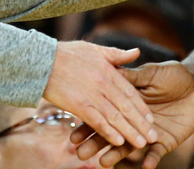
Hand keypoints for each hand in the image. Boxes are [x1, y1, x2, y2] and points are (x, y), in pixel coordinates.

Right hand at [43, 41, 158, 150]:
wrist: (41, 60)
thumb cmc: (67, 53)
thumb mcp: (95, 49)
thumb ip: (117, 54)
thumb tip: (137, 52)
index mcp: (109, 71)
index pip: (130, 93)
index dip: (141, 107)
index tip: (151, 119)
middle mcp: (103, 85)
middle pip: (126, 107)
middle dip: (140, 124)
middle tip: (152, 137)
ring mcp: (92, 96)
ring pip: (115, 117)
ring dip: (129, 132)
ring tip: (141, 144)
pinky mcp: (78, 105)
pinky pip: (97, 121)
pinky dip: (107, 132)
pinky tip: (118, 142)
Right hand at [72, 61, 193, 168]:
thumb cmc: (172, 75)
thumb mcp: (151, 73)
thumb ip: (134, 78)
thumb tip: (113, 72)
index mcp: (127, 104)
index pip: (104, 115)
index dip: (89, 125)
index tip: (74, 134)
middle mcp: (133, 121)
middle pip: (112, 134)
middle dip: (96, 144)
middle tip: (80, 153)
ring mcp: (148, 133)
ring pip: (129, 147)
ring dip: (117, 156)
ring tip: (103, 163)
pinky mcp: (165, 141)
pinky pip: (157, 152)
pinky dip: (151, 159)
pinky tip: (145, 166)